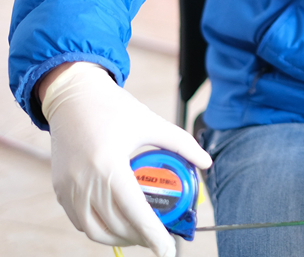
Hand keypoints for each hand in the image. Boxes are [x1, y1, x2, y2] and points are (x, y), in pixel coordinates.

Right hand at [40, 62, 212, 255]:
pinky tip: (117, 224)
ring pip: (96, 231)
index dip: (153, 236)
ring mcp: (69, 188)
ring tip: (141, 235)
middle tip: (160, 240)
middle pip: (116, 227)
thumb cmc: (115, 109)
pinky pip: (80, 221)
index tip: (168, 250)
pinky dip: (100, 229)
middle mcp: (86, 182)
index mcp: (110, 165)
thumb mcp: (152, 123)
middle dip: (141, 239)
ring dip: (120, 239)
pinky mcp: (59, 190)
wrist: (73, 97)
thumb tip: (207, 162)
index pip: (135, 212)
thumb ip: (182, 144)